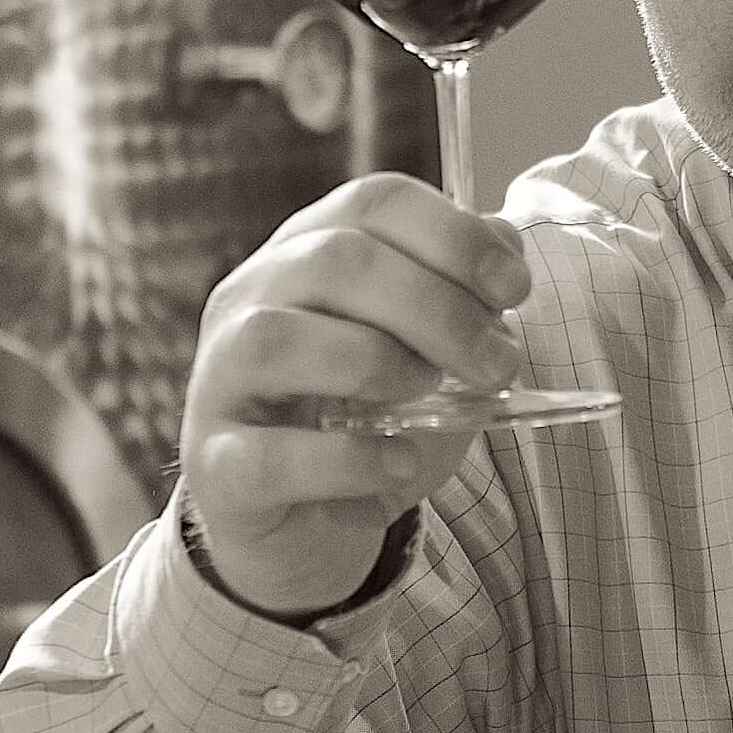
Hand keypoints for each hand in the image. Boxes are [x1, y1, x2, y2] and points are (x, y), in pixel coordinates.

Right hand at [178, 173, 529, 617]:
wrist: (304, 529)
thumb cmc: (368, 423)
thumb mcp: (430, 353)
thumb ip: (464, 296)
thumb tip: (504, 242)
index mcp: (305, 255)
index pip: (373, 203)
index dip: (454, 234)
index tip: (514, 290)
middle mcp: (249, 300)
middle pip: (335, 259)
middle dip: (438, 308)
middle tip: (499, 364)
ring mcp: (221, 381)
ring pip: (278, 338)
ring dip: (379, 364)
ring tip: (432, 395)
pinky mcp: (218, 468)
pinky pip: (271, 454)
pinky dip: (349, 458)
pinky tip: (400, 461)